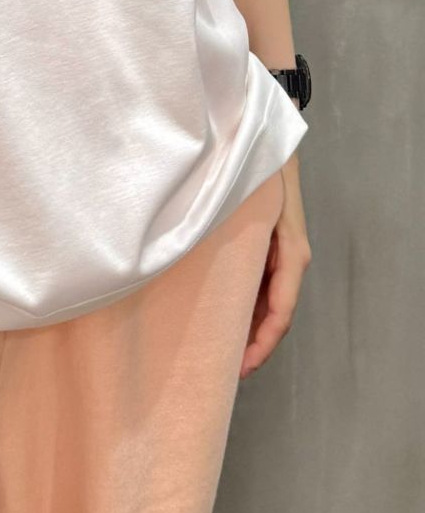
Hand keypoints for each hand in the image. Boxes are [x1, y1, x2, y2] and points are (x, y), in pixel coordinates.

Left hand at [240, 151, 311, 378]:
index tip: (241, 367)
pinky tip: (223, 317)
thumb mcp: (252, 209)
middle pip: (275, 315)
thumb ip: (242, 245)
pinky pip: (260, 286)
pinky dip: (245, 307)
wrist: (266, 142)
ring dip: (248, 329)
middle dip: (253, 345)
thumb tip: (221, 285)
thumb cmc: (259, 172)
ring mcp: (282, 255)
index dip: (261, 344)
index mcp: (292, 255)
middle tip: (223, 370)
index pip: (280, 313)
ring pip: (267, 303)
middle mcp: (292, 259)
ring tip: (220, 352)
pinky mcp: (270, 248)